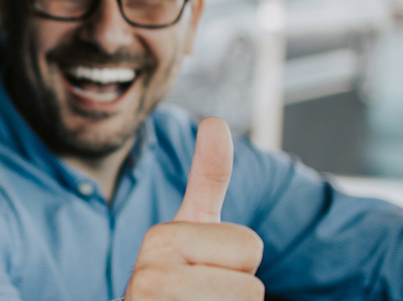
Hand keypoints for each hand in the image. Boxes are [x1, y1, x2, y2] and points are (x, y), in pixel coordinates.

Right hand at [125, 118, 264, 300]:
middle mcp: (151, 275)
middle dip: (234, 296)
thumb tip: (215, 120)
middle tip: (197, 297)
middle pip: (252, 287)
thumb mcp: (189, 230)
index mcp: (162, 238)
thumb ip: (206, 179)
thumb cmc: (173, 284)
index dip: (237, 265)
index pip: (251, 247)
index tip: (200, 271)